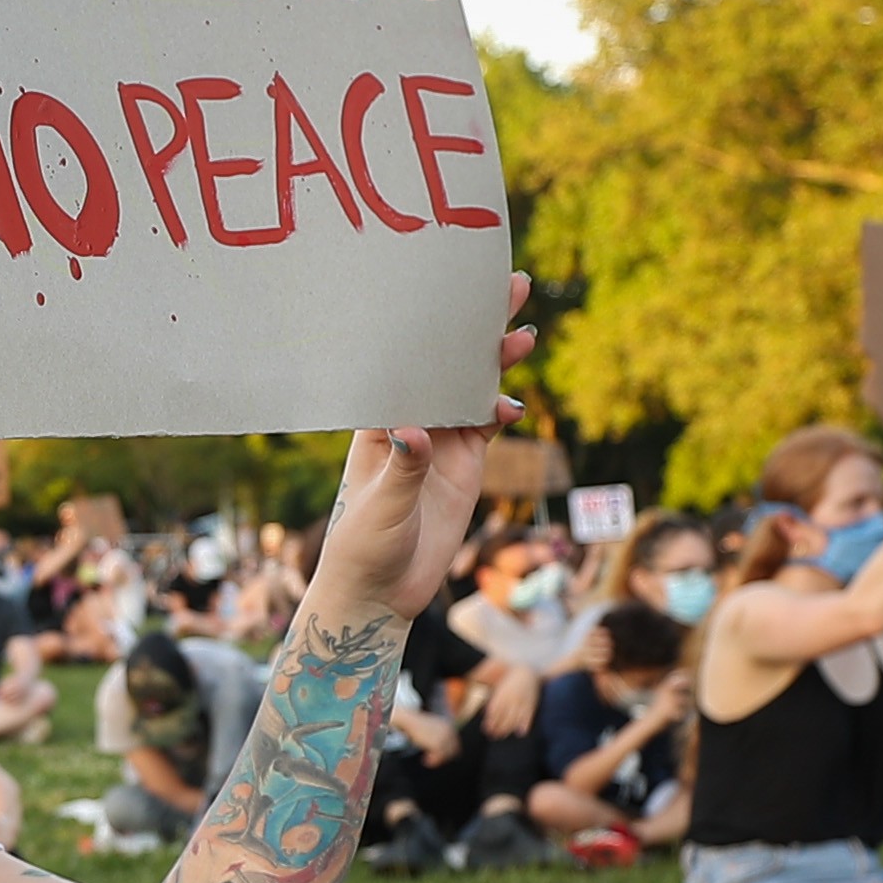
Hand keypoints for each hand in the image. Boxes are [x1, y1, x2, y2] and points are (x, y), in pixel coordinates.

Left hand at [307, 272, 538, 619]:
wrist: (381, 593)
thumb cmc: (361, 545)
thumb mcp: (379, 507)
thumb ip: (402, 469)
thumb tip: (416, 432)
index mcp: (377, 421)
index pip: (403, 364)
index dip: (427, 330)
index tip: (448, 297)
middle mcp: (410, 422)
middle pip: (444, 367)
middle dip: (472, 331)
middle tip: (506, 289)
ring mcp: (440, 443)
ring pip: (470, 391)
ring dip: (494, 365)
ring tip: (522, 335)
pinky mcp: (464, 467)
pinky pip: (487, 429)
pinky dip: (502, 412)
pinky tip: (512, 404)